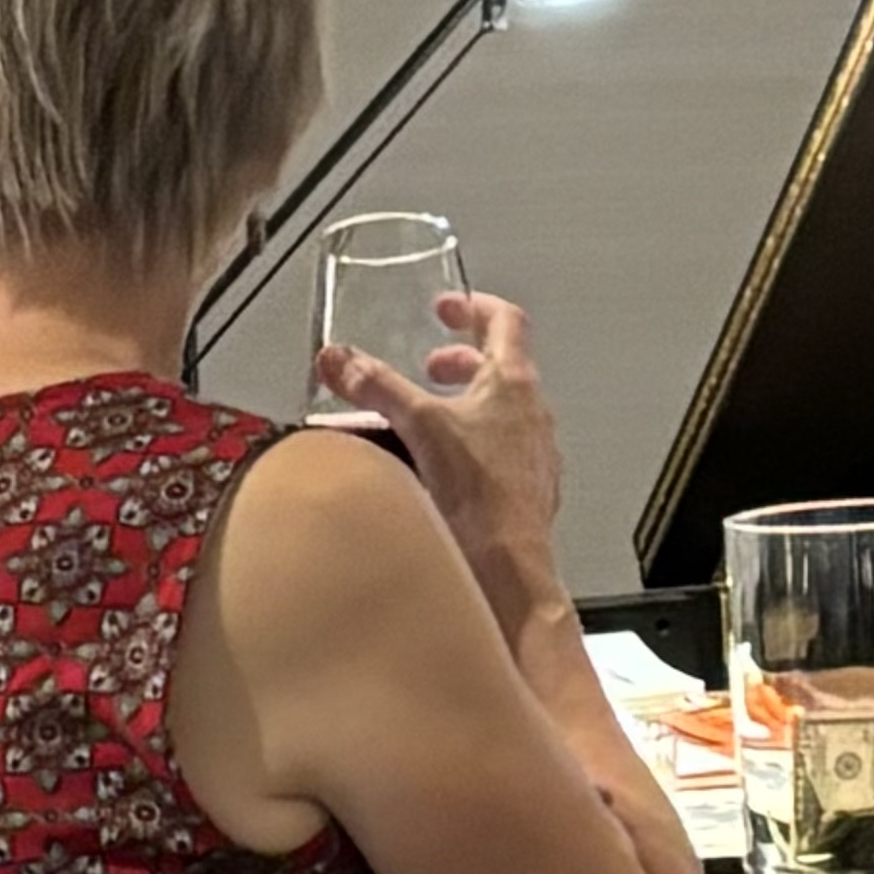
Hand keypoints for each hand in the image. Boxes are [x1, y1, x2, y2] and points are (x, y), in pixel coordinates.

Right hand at [314, 290, 565, 586]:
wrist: (508, 566)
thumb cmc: (481, 496)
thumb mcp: (418, 426)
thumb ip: (375, 387)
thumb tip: (339, 360)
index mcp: (514, 383)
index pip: (506, 321)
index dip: (475, 306)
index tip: (449, 306)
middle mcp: (533, 413)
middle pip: (501, 367)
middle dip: (460, 361)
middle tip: (430, 365)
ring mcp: (535, 452)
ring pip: (501, 412)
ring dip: (465, 405)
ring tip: (429, 416)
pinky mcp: (527, 489)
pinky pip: (500, 453)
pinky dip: (471, 446)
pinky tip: (442, 467)